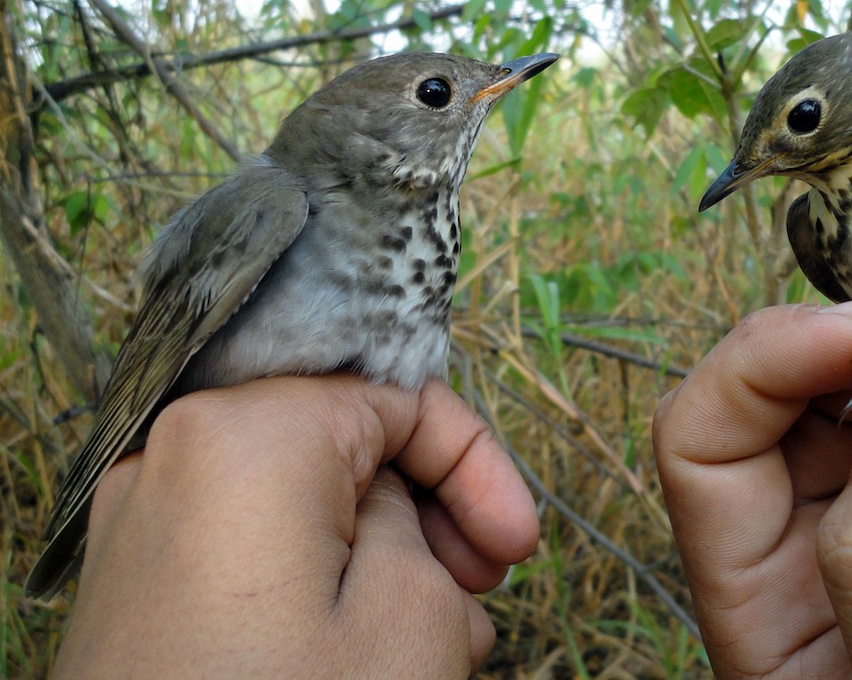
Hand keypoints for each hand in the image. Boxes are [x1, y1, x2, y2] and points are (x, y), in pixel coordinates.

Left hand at [53, 375, 537, 676]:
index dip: (478, 466)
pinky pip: (253, 548)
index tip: (519, 546)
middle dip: (430, 517)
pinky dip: (320, 583)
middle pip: (347, 451)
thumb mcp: (410, 611)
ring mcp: (145, 523)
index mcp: (248, 434)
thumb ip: (415, 518)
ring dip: (384, 559)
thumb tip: (388, 506)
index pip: (398, 400)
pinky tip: (368, 648)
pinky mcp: (136, 584)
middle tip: (480, 590)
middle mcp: (176, 457)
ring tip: (439, 637)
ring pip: (302, 504)